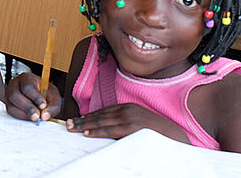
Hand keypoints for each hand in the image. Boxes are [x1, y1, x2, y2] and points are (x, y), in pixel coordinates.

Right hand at [5, 72, 60, 121]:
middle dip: (28, 108)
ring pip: (11, 106)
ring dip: (24, 114)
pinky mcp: (8, 104)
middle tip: (37, 116)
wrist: (40, 95)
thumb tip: (45, 116)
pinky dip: (20, 116)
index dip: (35, 97)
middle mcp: (15, 85)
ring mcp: (9, 94)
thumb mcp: (54, 96)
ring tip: (35, 117)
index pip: (28, 86)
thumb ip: (53, 105)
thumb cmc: (46, 93)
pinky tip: (29, 117)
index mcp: (27, 78)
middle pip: (16, 95)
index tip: (43, 106)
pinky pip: (10, 112)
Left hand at [67, 103, 189, 142]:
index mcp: (128, 107)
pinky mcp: (131, 127)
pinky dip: (97, 130)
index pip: (104, 110)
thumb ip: (124, 121)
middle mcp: (127, 110)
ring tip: (72, 128)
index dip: (89, 115)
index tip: (77, 119)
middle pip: (100, 114)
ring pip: (102, 121)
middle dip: (82, 119)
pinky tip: (87, 132)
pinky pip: (110, 130)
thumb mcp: (138, 120)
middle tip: (68, 123)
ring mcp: (129, 118)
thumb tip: (108, 127)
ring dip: (85, 125)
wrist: (172, 134)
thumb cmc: (154, 130)